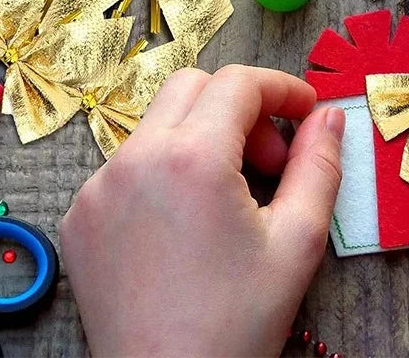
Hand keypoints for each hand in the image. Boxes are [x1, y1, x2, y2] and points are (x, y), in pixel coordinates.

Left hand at [60, 65, 343, 357]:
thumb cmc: (237, 325)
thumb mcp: (298, 241)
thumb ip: (319, 165)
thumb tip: (329, 116)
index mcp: (191, 159)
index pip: (238, 82)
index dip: (281, 87)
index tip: (306, 110)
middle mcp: (134, 160)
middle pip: (193, 87)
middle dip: (240, 107)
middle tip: (269, 158)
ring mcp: (98, 187)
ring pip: (159, 122)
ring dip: (202, 136)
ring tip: (229, 193)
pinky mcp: (79, 215)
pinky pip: (128, 162)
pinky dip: (165, 168)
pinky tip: (186, 219)